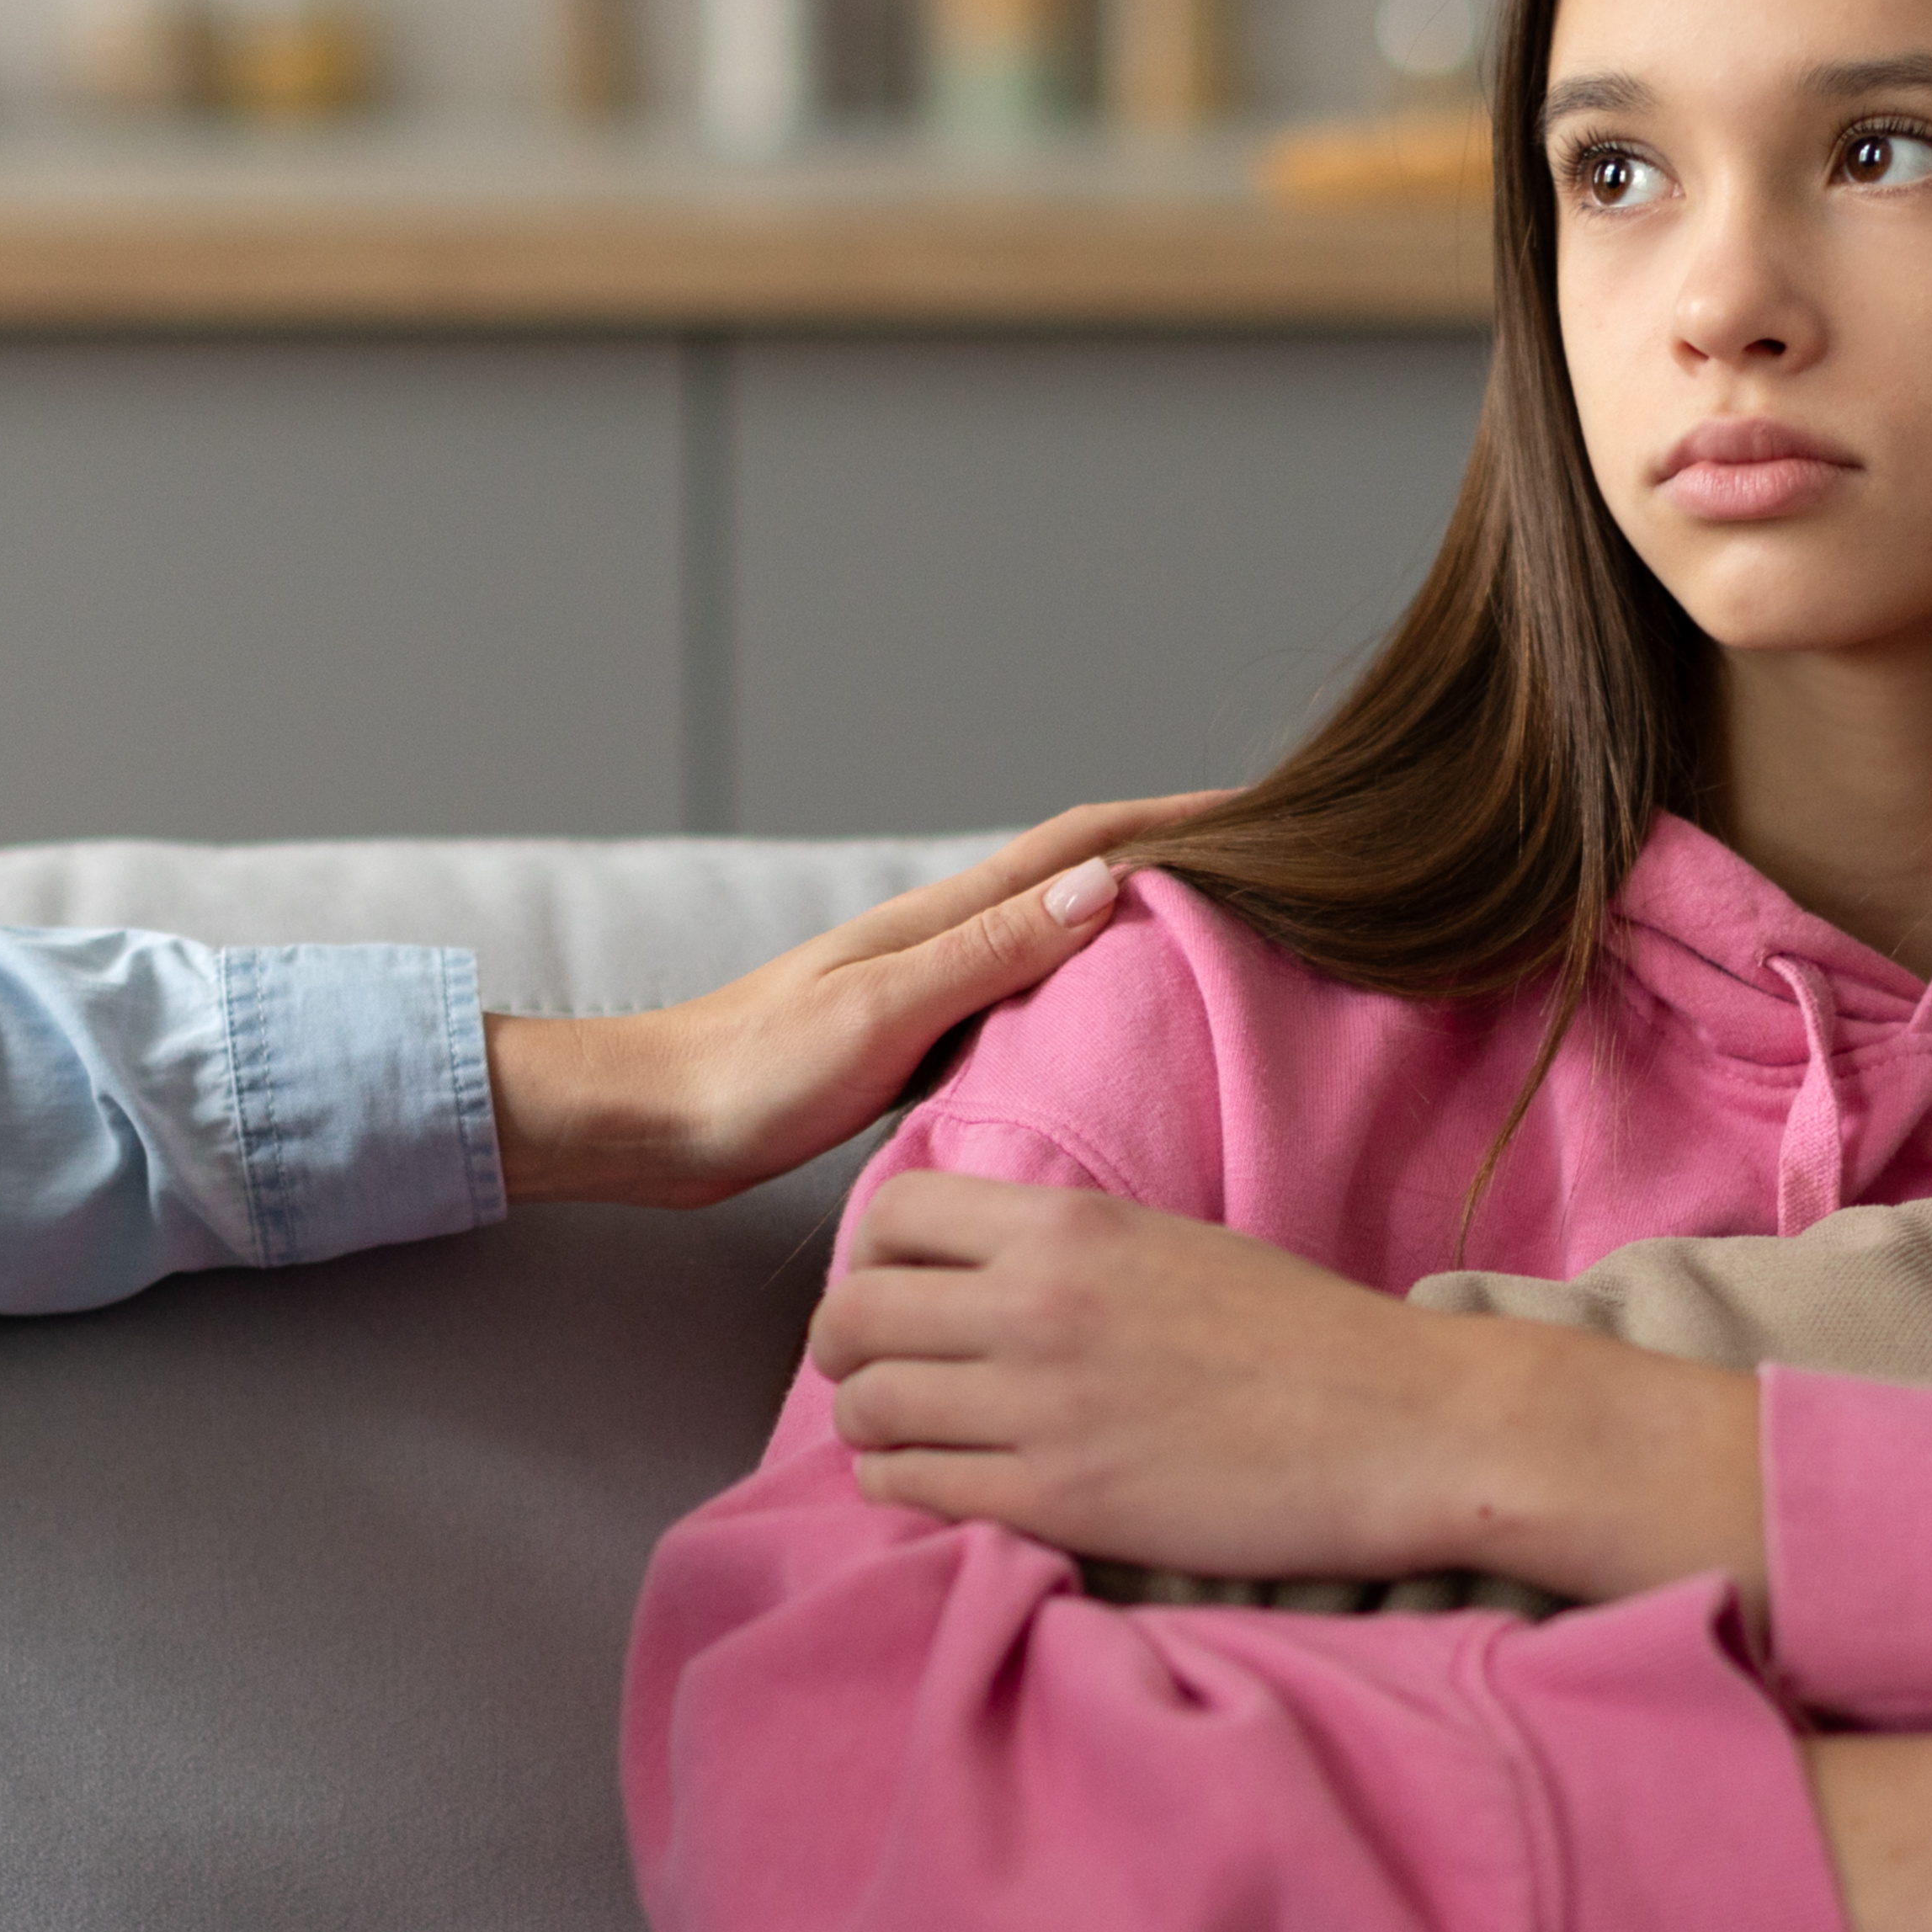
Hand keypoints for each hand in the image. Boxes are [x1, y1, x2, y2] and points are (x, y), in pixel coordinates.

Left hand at [484, 796, 1214, 1208]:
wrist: (651, 1120)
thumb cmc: (748, 1076)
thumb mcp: (878, 1017)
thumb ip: (986, 958)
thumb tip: (1107, 888)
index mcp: (944, 922)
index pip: (1085, 845)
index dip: (1180, 821)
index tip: (1272, 811)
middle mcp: (946, 938)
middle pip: (1085, 870)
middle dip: (1181, 849)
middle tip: (1280, 859)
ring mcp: (931, 983)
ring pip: (1062, 926)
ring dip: (1142, 910)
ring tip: (1225, 922)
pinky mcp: (917, 1034)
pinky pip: (1031, 987)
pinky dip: (1089, 977)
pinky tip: (1113, 1010)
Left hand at [811, 1170, 1767, 1603]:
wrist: (1407, 1425)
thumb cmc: (1307, 1338)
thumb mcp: (1173, 1247)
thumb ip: (1066, 1251)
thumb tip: (979, 1271)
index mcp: (1068, 1228)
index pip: (891, 1216)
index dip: (874, 1258)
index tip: (899, 1292)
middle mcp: (1033, 1306)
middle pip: (852, 1317)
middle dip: (848, 1350)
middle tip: (883, 1373)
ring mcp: (1038, 1408)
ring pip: (866, 1410)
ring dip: (871, 1426)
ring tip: (913, 1438)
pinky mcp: (1056, 1501)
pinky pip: (912, 1492)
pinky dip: (906, 1489)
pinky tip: (948, 1487)